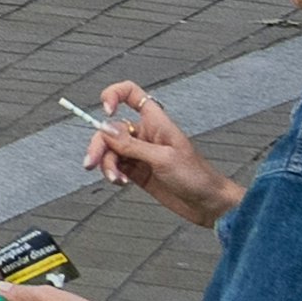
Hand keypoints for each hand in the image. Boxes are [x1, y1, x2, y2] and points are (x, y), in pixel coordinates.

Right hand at [90, 82, 240, 224]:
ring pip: (110, 150)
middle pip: (110, 129)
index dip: (114, 95)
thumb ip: (132, 145)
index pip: (131, 94)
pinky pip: (114, 166)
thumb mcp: (163, 159)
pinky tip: (120, 182)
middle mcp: (145, 134)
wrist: (209, 205)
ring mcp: (139, 153)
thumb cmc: (197, 177)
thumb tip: (104, 130)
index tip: (106, 110)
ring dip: (106, 164)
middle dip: (99, 145)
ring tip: (115, 178)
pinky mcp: (137, 171)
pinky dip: (112, 173)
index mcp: (155, 122)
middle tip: (92, 161)